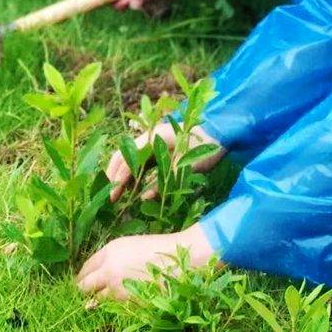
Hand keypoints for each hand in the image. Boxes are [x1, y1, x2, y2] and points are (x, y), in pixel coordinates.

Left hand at [76, 223, 215, 299]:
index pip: (85, 268)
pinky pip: (114, 307)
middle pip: (84, 286)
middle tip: (93, 293)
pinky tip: (127, 298)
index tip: (86, 281)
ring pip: (97, 300)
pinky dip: (116, 305)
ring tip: (114, 296)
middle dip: (87, 290)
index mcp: (109, 251)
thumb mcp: (130, 247)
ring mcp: (117, 288)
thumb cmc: (158, 249)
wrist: (181, 260)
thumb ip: (112, 260)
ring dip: (101, 300)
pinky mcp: (128, 303)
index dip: (84, 276)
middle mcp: (108, 269)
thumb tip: (99, 275)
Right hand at [106, 121, 223, 202]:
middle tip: (109, 197)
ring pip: (132, 159)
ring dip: (124, 175)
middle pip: (124, 156)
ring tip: (118, 194)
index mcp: (153, 138)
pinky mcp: (163, 149)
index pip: (128, 159)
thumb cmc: (204, 147)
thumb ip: (163, 181)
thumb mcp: (184, 167)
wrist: (222, 133)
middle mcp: (151, 138)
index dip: (118, 178)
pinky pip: (144, 162)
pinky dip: (136, 174)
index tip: (112, 196)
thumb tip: (143, 198)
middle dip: (115, 176)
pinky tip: (136, 190)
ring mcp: (156, 142)